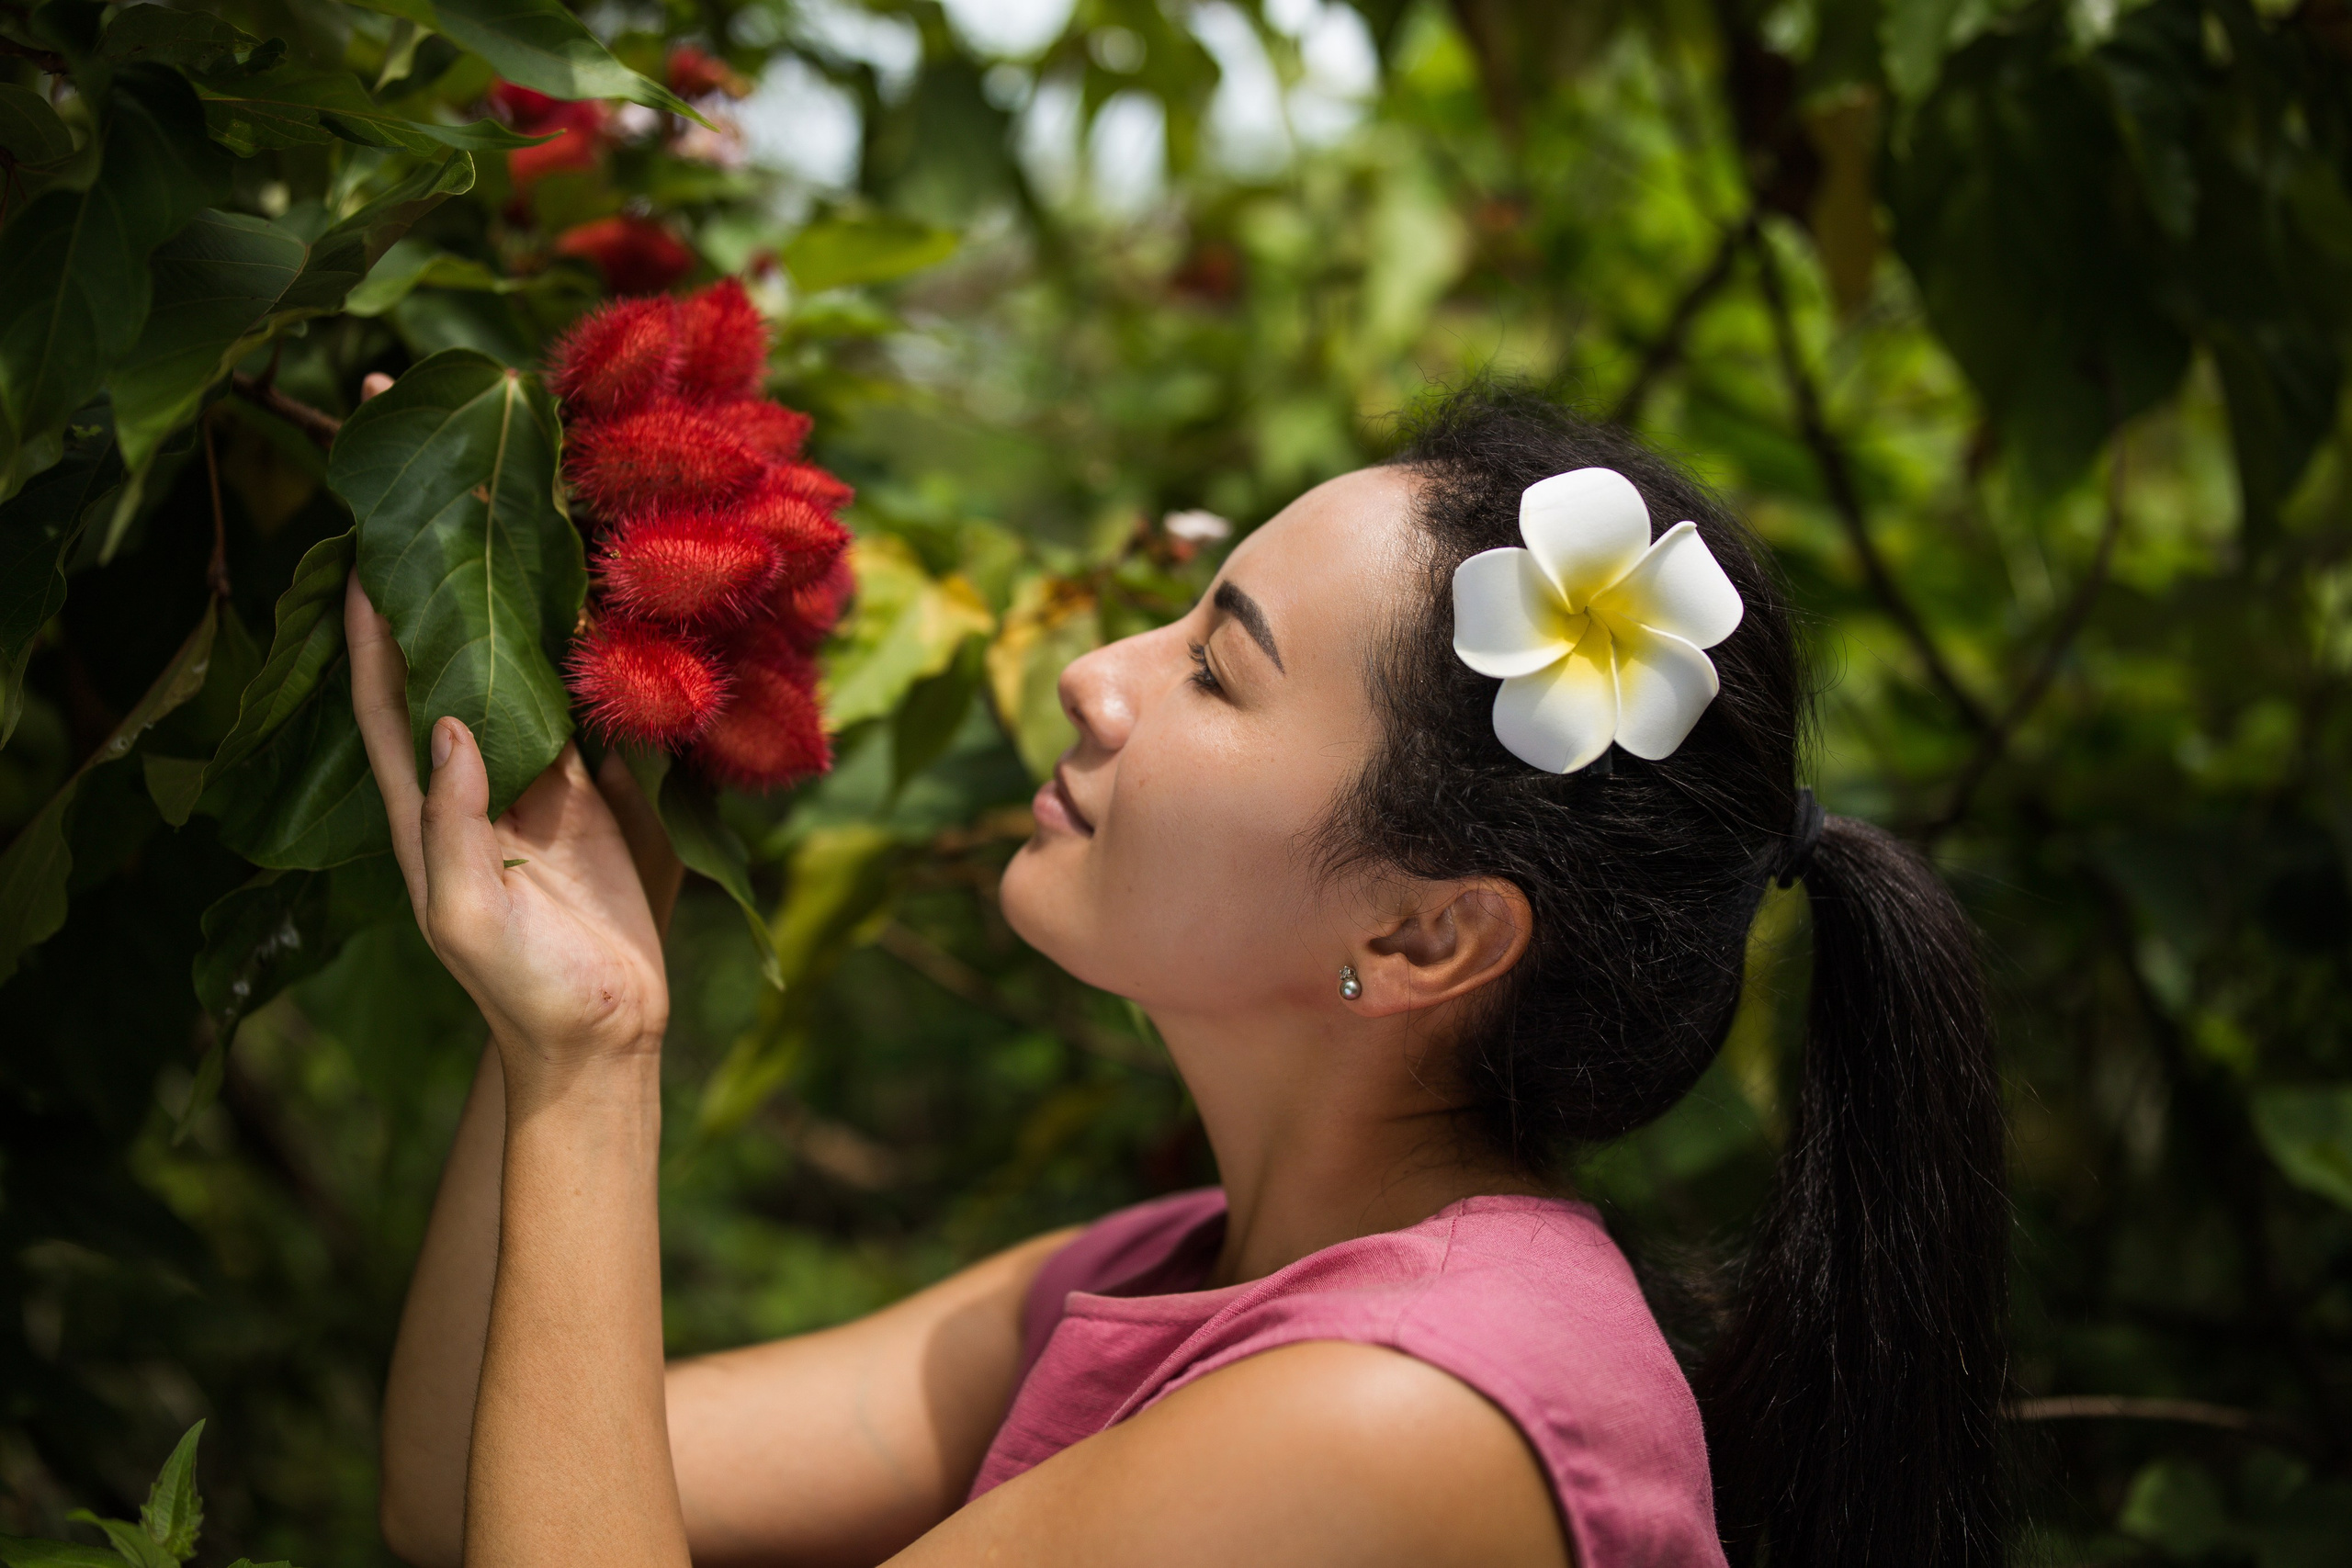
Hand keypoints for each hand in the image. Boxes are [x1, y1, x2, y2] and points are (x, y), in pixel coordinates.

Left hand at [347, 575, 678, 1077]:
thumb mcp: (466, 914)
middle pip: (441, 677)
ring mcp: (531, 790)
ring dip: (509, 624)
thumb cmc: (521, 986)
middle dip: (430, 605)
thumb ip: (453, 822)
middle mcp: (468, 787)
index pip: (381, 707)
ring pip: (513, 686)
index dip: (365, 636)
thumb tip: (448, 721)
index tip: (358, 556)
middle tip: (436, 521)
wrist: (602, 1032)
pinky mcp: (590, 799)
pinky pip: (579, 715)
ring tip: (511, 545)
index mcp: (420, 815)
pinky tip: (587, 614)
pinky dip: (579, 665)